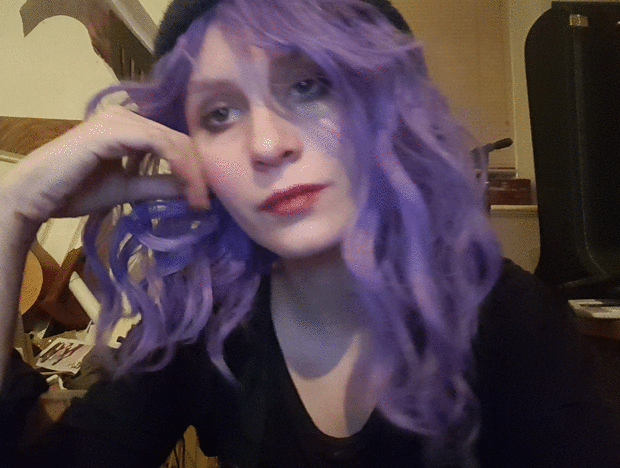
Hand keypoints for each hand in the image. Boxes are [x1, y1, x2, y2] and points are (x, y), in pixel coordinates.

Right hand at [0, 106, 208, 228]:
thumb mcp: (128, 189)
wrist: (37, 195)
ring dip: (192, 171)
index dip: (196, 170)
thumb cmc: (76, 190)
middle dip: (199, 172)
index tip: (204, 199)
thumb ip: (159, 185)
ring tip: (199, 199)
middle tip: (206, 201)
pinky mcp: (112, 129)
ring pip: (173, 140)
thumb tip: (192, 190)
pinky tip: (186, 185)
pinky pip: (157, 143)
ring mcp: (119, 120)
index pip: (177, 142)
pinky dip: (177, 164)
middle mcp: (128, 116)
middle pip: (180, 139)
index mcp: (132, 127)